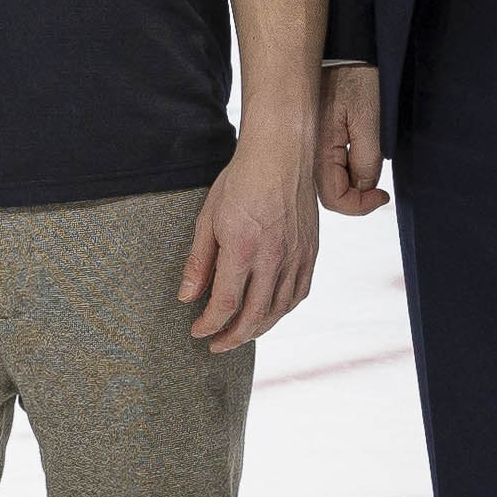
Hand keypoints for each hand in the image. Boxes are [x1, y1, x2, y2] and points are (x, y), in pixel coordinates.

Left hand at [183, 139, 320, 351]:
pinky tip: (270, 313)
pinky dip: (283, 310)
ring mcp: (296, 256)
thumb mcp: (209, 217)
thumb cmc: (241, 179)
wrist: (282, 152)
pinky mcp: (311, 251)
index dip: (208, 324)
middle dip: (232, 337)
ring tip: (240, 333)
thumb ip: (199, 261)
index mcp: (243, 249)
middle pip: (254, 316)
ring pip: (279, 309)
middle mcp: (273, 257)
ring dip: (258, 329)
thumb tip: (186, 295)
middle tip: (216, 345)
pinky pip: (299, 293)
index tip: (197, 330)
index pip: (224, 303)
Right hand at [313, 63, 388, 217]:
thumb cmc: (353, 77)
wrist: (338, 48)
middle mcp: (307, 153)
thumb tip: (366, 187)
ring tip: (370, 161)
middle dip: (356, 195)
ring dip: (352, 180)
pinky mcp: (313, 136)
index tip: (382, 195)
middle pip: (330, 194)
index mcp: (319, 152)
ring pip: (329, 180)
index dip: (362, 205)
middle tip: (378, 185)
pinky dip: (345, 167)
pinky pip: (327, 164)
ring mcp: (308, 145)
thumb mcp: (369, 120)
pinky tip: (357, 152)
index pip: (336, 200)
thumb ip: (367, 160)